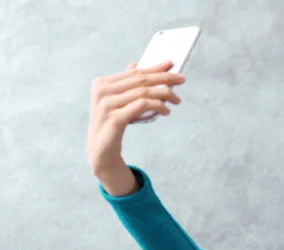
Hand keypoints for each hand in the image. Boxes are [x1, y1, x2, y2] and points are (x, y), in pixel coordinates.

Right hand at [86, 61, 185, 176]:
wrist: (101, 150)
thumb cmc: (113, 124)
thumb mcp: (119, 102)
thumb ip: (126, 85)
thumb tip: (136, 64)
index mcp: (102, 83)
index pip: (134, 72)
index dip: (154, 67)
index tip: (171, 64)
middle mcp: (102, 91)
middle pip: (140, 80)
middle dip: (164, 78)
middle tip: (182, 79)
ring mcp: (107, 105)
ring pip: (143, 92)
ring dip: (164, 94)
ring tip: (177, 100)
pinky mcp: (114, 118)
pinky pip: (142, 106)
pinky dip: (157, 106)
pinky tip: (166, 111)